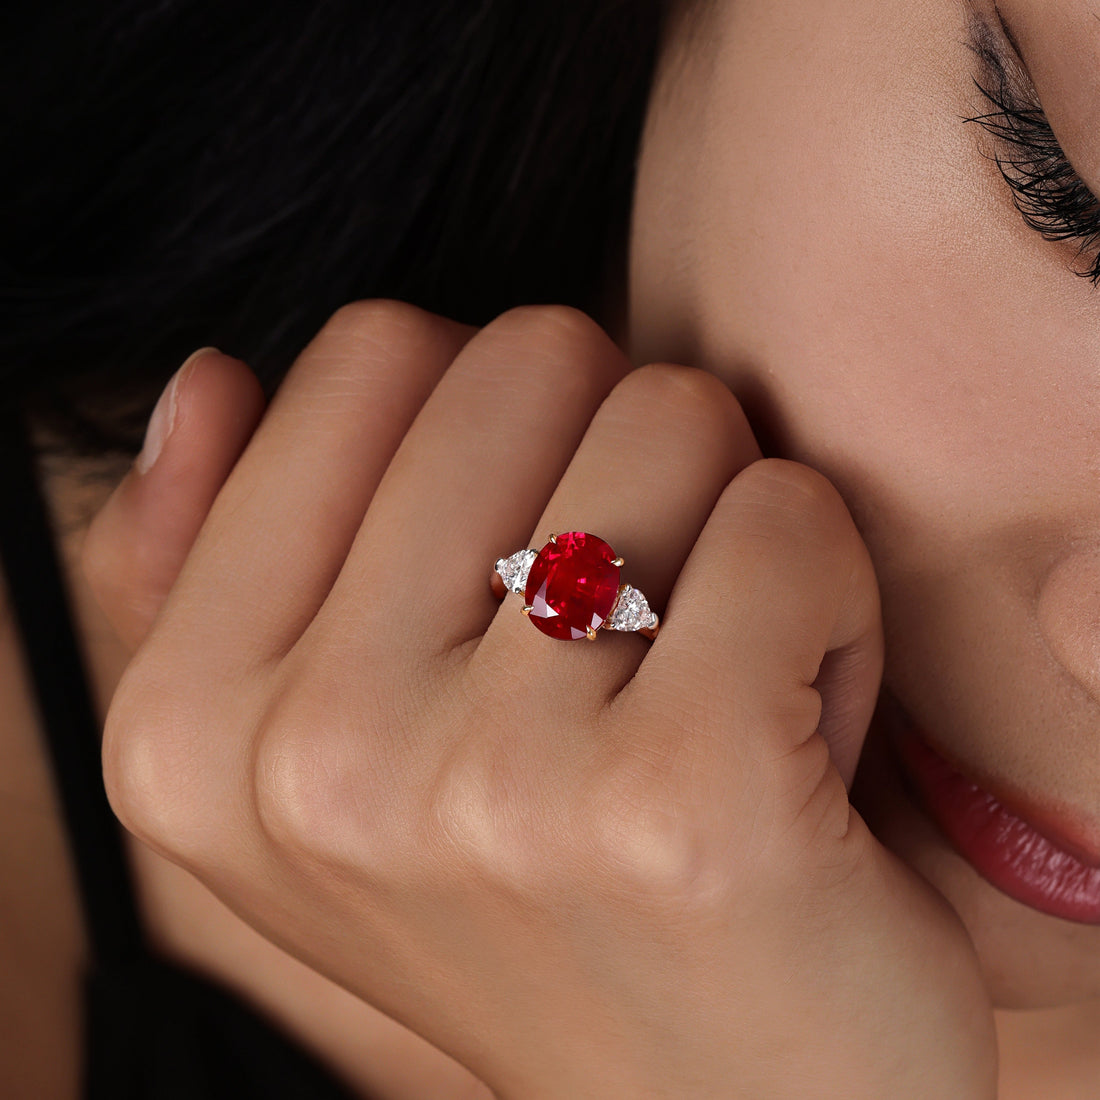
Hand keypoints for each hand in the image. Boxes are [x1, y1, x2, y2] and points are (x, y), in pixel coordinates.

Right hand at [84, 302, 997, 1098]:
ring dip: (725, 530)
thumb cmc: (544, 907)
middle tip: (637, 630)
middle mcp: (310, 756)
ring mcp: (489, 786)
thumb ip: (231, 557)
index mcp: (195, 722)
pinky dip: (831, 597)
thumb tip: (209, 379)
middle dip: (618, 460)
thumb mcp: (336, 748)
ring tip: (710, 687)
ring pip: (673, 415)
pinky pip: (792, 517)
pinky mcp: (682, 803)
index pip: (373, 357)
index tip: (523, 567)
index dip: (499, 428)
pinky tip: (802, 731)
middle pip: (532, 355)